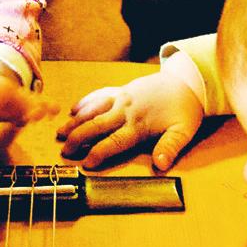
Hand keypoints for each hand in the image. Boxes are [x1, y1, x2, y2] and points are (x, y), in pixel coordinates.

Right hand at [57, 72, 202, 170]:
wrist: (186, 81)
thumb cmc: (185, 109)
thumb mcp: (183, 131)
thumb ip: (170, 147)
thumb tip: (161, 165)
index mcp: (139, 124)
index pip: (114, 141)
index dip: (99, 153)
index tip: (85, 164)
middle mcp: (126, 110)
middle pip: (97, 126)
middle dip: (78, 139)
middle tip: (64, 151)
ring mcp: (121, 97)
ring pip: (92, 110)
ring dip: (75, 122)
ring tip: (60, 133)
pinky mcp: (121, 90)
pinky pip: (98, 95)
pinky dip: (85, 102)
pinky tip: (73, 110)